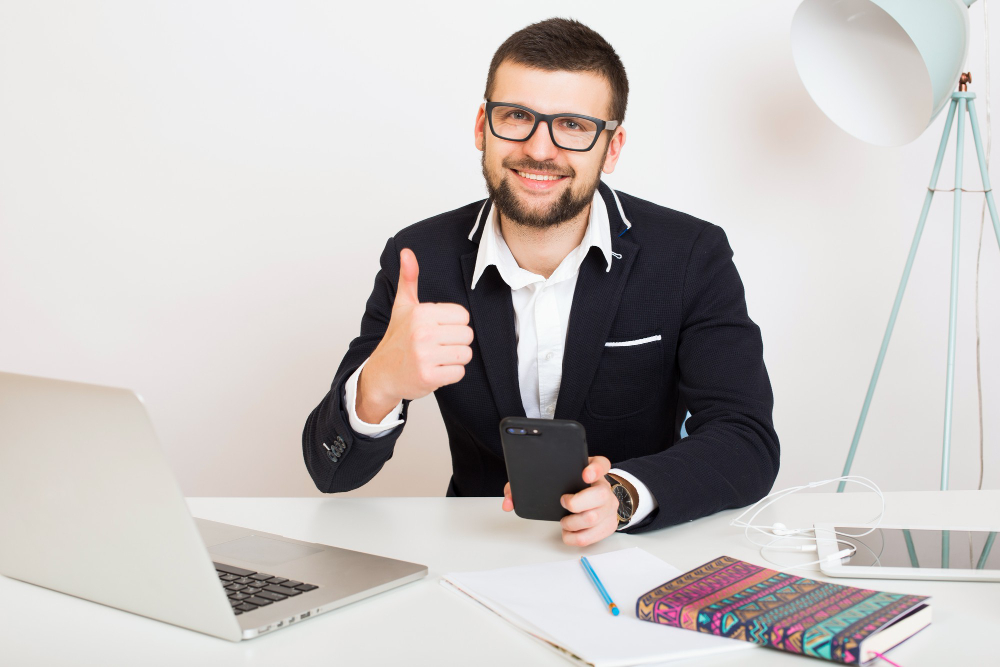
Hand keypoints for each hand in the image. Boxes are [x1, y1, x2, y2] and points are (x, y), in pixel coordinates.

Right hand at [357, 248, 473, 422]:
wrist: (381, 375)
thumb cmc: (396, 340)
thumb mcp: (402, 306)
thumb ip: (409, 279)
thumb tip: (407, 252)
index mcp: (421, 312)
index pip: (463, 316)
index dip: (453, 324)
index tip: (436, 330)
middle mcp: (422, 332)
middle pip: (468, 335)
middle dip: (455, 343)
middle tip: (436, 346)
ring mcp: (424, 355)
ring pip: (465, 354)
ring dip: (454, 360)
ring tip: (435, 358)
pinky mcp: (428, 377)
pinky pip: (459, 373)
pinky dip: (449, 375)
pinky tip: (434, 371)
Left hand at [501, 456, 619, 546]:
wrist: (589, 498)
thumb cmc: (567, 486)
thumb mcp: (550, 477)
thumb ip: (524, 485)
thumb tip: (509, 502)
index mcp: (591, 470)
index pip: (602, 464)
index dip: (595, 469)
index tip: (584, 474)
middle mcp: (604, 487)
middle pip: (600, 495)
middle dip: (577, 503)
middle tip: (563, 502)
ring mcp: (609, 507)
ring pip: (595, 518)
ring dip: (572, 523)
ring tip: (563, 520)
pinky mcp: (609, 524)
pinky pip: (594, 536)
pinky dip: (577, 537)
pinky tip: (568, 532)